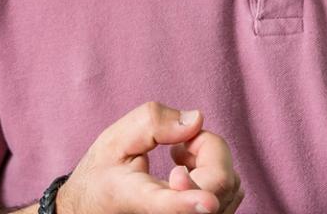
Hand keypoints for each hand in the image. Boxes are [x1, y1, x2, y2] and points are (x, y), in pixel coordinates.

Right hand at [54, 102, 243, 213]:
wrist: (95, 207)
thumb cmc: (104, 174)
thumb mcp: (114, 141)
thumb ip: (151, 123)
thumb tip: (196, 121)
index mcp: (137, 199)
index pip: (167, 206)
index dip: (190, 201)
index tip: (208, 202)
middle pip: (216, 187)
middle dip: (207, 148)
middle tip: (178, 144)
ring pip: (230, 189)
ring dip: (213, 161)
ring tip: (179, 158)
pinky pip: (230, 195)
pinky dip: (218, 173)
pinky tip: (191, 171)